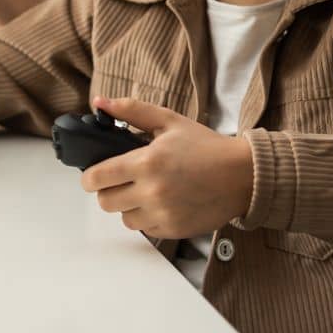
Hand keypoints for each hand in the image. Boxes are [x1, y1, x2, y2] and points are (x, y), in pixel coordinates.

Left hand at [79, 95, 255, 240]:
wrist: (243, 175)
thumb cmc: (205, 146)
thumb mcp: (168, 121)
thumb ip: (131, 111)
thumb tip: (99, 102)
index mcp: (146, 162)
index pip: (97, 178)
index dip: (90, 177)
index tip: (95, 174)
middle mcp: (152, 192)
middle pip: (105, 202)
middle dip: (108, 191)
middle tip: (121, 181)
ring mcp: (163, 214)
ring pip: (124, 218)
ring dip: (128, 206)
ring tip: (145, 191)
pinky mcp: (173, 230)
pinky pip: (145, 230)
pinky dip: (147, 218)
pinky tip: (161, 203)